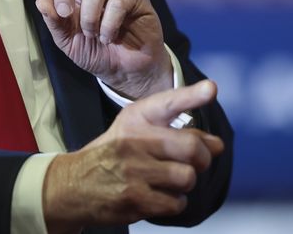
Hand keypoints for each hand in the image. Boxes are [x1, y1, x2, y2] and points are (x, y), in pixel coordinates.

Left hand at [18, 0, 172, 98]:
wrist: (125, 69)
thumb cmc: (94, 51)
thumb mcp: (67, 43)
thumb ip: (54, 23)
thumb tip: (42, 0)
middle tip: (65, 13)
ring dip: (90, 18)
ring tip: (95, 35)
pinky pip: (117, 2)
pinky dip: (108, 25)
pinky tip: (110, 35)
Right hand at [42, 80, 223, 233]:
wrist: (75, 183)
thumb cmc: (115, 154)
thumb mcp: (137, 130)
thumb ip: (178, 131)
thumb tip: (217, 144)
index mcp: (137, 118)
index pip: (168, 103)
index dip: (192, 95)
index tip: (211, 89)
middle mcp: (135, 140)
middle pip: (192, 148)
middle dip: (203, 159)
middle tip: (194, 162)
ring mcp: (133, 170)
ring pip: (187, 177)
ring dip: (185, 183)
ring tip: (169, 180)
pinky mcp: (134, 198)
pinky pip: (176, 202)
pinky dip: (174, 202)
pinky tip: (158, 196)